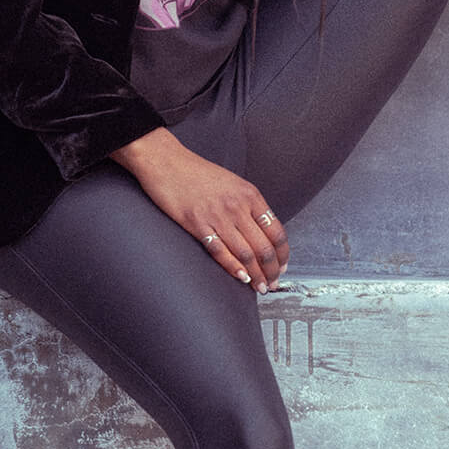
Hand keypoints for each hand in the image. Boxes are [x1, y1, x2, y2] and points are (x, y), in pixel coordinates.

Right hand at [111, 128, 288, 291]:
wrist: (165, 161)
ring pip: (245, 253)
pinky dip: (234, 268)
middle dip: (272, 270)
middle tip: (273, 283)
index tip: (282, 266)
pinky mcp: (197, 224)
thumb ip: (248, 206)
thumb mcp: (232, 183)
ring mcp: (217, 216)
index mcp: (250, 195)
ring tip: (260, 287)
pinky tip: (241, 278)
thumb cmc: (196, 173)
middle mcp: (237, 206)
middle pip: (264, 247)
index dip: (282, 254)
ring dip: (256, 275)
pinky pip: (220, 251)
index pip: (276, 231)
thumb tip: (261, 233)